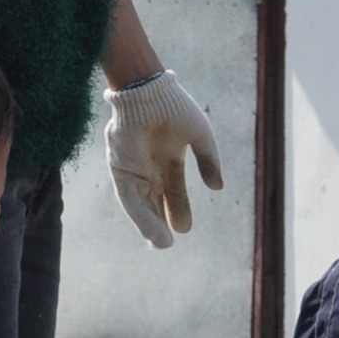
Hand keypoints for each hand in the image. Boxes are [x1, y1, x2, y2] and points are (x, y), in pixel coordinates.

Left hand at [105, 72, 225, 245]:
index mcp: (168, 157)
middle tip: (168, 244)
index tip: (185, 228)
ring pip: (142, 203)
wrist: (148, 92)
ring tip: (162, 245)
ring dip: (150, 224)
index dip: (179, 208)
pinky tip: (152, 232)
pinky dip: (140, 216)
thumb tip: (218, 188)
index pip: (174, 189)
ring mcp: (133, 168)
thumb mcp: (200, 136)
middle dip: (162, 221)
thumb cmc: (174, 107)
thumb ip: (209, 161)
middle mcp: (149, 165)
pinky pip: (130, 198)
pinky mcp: (121, 169)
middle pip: (155, 200)